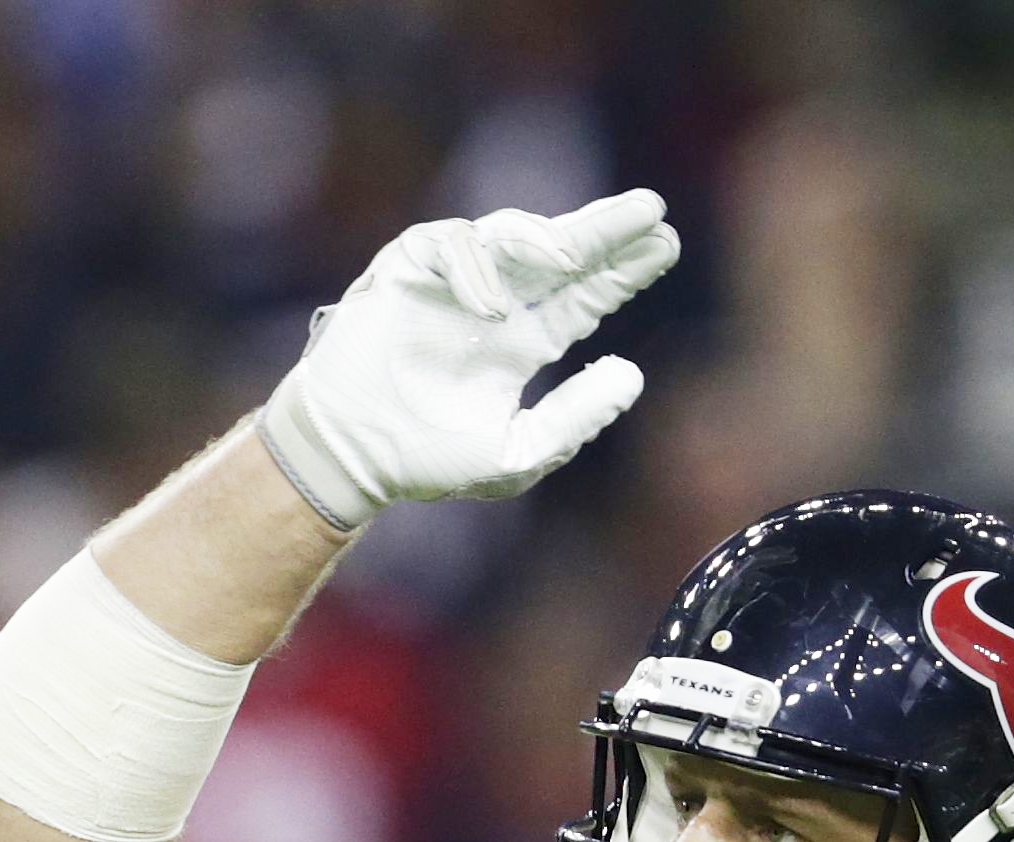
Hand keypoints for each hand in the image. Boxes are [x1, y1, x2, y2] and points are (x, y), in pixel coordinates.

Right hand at [259, 189, 681, 529]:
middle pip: (561, 256)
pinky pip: (448, 247)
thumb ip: (574, 418)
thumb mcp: (517, 453)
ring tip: (576, 254)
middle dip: (605, 231)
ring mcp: (451, 285)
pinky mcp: (406, 270)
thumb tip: (632, 374)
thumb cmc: (426, 460)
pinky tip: (491, 307)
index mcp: (520, 343)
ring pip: (511, 238)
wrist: (350, 455)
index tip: (664, 245)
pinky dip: (474, 268)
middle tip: (653, 209)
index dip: (621, 272)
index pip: (582, 297)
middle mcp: (493, 305)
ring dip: (546, 240)